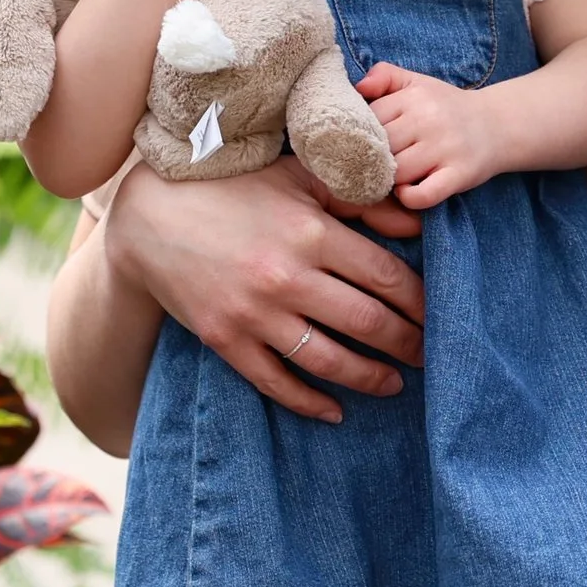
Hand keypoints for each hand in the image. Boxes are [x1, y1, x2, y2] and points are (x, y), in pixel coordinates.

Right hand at [103, 155, 423, 422]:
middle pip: (368, 323)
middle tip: (430, 355)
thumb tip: (416, 225)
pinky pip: (276, 383)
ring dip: (370, 377)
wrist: (147, 214)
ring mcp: (253, 314)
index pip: (386, 277)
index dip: (421, 301)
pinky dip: (309, 402)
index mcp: (311, 233)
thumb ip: (360, 198)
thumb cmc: (232, 186)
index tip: (439, 314)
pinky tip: (335, 410)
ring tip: (394, 383)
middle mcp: (286, 277)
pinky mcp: (225, 339)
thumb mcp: (298, 177)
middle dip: (407, 343)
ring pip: (329, 360)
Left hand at [357, 64, 505, 209]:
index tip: (368, 142)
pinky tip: (406, 192)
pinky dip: (409, 198)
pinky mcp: (460, 174)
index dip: (363, 134)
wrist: (496, 125)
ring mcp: (446, 149)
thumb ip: (385, 76)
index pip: (369, 119)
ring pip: (397, 172)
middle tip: (375, 164)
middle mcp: (429, 120)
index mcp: (414, 97)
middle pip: (381, 147)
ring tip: (391, 177)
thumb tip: (359, 87)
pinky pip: (424, 195)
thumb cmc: (447, 107)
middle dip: (373, 158)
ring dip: (389, 180)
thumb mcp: (417, 82)